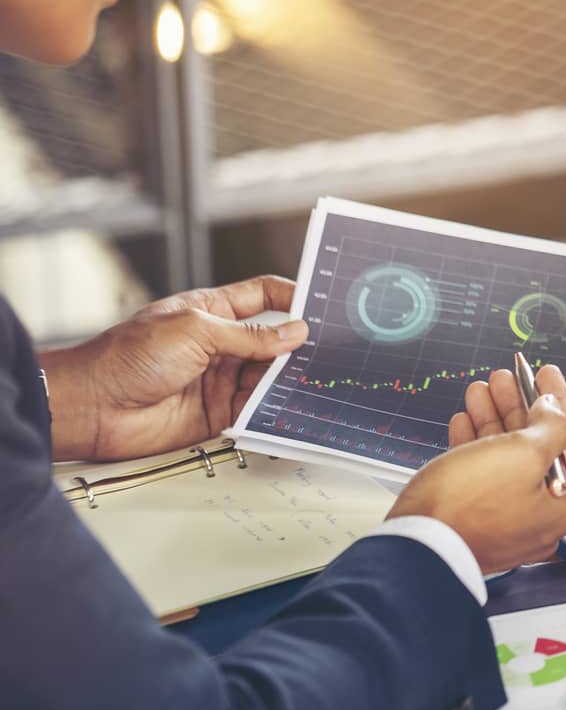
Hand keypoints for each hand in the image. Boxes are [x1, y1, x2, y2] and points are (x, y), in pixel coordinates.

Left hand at [42, 276, 308, 461]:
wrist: (94, 407)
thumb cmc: (126, 357)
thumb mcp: (196, 331)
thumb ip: (249, 335)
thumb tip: (293, 332)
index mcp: (211, 311)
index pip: (263, 296)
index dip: (292, 297)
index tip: (320, 303)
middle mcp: (219, 344)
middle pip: (274, 339)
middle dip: (298, 343)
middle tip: (327, 346)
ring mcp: (220, 378)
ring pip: (269, 376)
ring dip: (288, 377)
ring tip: (312, 376)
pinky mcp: (218, 412)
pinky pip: (256, 408)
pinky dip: (274, 407)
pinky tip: (289, 404)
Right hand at [390, 363, 565, 572]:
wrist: (416, 545)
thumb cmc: (469, 503)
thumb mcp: (524, 453)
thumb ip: (552, 426)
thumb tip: (555, 410)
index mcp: (561, 504)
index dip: (555, 400)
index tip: (546, 373)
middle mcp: (537, 517)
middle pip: (534, 447)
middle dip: (517, 405)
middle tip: (505, 377)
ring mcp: (503, 520)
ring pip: (503, 457)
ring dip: (492, 418)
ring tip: (479, 390)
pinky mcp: (472, 520)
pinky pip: (479, 473)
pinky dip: (473, 443)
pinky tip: (464, 421)